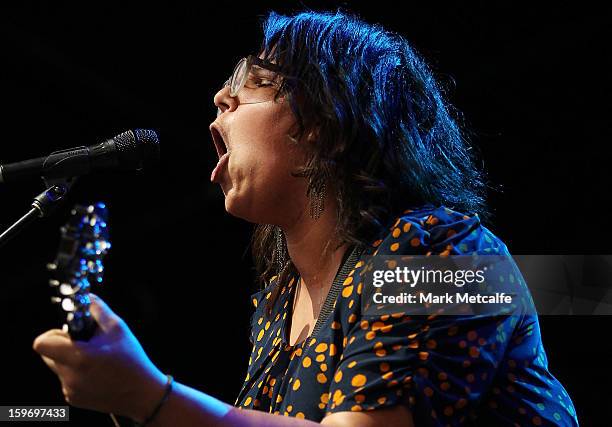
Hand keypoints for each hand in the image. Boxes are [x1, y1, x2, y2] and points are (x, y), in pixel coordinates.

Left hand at [33, 294, 166, 421]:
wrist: (142, 393)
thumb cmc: (132, 359)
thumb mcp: (118, 328)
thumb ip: (98, 309)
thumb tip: (86, 297)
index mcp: (78, 357)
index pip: (42, 343)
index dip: (52, 334)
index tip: (70, 333)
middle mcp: (69, 376)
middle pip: (47, 355)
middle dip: (62, 345)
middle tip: (85, 343)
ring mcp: (70, 390)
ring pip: (57, 367)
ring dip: (69, 359)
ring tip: (95, 359)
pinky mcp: (74, 398)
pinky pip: (66, 380)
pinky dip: (76, 373)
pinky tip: (98, 373)